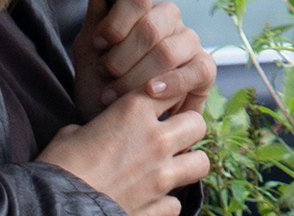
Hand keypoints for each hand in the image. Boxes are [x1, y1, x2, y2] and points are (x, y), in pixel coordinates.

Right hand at [37, 91, 208, 215]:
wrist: (52, 213)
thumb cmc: (55, 169)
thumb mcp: (70, 134)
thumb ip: (94, 128)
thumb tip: (92, 134)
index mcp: (133, 111)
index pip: (171, 87)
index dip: (168, 96)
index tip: (159, 106)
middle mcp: (155, 140)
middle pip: (198, 124)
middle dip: (187, 131)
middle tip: (171, 140)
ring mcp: (159, 177)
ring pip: (201, 163)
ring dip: (188, 166)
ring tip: (171, 171)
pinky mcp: (154, 209)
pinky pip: (175, 206)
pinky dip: (166, 206)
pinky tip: (152, 205)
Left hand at [73, 0, 215, 121]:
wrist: (113, 125)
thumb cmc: (101, 85)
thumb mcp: (90, 53)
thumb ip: (95, 21)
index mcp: (146, 10)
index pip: (138, 0)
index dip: (116, 23)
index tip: (98, 44)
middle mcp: (170, 21)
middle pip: (151, 29)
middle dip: (120, 59)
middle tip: (104, 76)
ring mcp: (189, 44)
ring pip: (167, 53)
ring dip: (135, 79)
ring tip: (113, 95)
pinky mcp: (203, 70)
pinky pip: (196, 71)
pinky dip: (171, 84)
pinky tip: (152, 92)